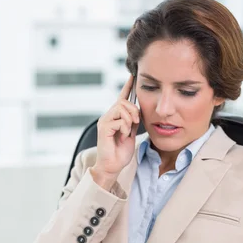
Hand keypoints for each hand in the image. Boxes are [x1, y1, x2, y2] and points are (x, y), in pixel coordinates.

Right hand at [92, 75, 139, 189]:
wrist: (113, 166)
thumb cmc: (121, 152)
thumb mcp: (131, 133)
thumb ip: (133, 122)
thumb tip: (138, 111)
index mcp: (115, 116)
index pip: (122, 98)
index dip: (127, 87)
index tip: (133, 75)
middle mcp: (108, 116)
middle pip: (124, 102)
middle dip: (134, 111)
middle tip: (137, 122)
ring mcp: (105, 121)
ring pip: (121, 108)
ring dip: (129, 120)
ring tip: (127, 132)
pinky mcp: (104, 128)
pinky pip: (119, 120)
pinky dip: (125, 128)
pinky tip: (122, 136)